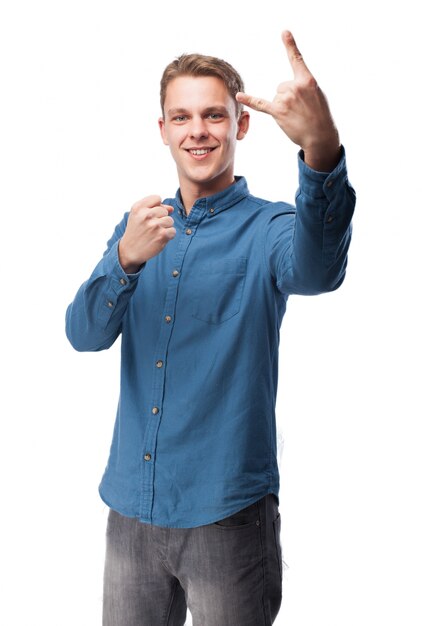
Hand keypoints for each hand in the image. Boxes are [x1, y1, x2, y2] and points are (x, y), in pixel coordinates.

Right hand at [118, 195, 175, 272]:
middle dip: (161, 218)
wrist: (129, 251)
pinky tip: (158, 239)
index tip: (150, 216)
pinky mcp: (162, 235)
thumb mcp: (138, 215)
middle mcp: (146, 215)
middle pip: (165, 211)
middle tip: (150, 227)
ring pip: (170, 220)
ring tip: (154, 233)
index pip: (157, 198)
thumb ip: (154, 207)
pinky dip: (168, 236)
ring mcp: (155, 225)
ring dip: (165, 227)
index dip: (156, 207)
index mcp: (138, 207)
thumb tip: (171, 208)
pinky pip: (173, 231)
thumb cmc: (136, 231)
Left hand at [236, 30, 340, 170]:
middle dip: (289, 97)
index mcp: (307, 80)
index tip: (284, 32)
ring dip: (283, 107)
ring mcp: (285, 100)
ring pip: (276, 97)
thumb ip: (302, 85)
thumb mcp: (316, 94)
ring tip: (296, 115)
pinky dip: (249, 100)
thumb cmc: (320, 115)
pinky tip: (239, 95)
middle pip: (281, 86)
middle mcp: (295, 87)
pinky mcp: (278, 112)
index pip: (296, 59)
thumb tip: (283, 90)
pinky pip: (260, 104)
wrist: (320, 135)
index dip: (290, 45)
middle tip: (301, 109)